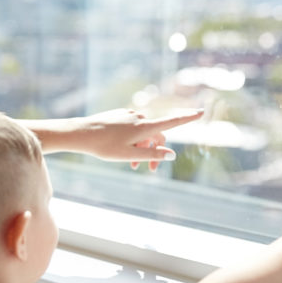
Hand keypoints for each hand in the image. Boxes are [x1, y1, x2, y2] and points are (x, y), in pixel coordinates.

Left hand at [65, 108, 203, 169]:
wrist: (80, 133)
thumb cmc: (104, 146)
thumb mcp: (129, 155)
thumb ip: (151, 155)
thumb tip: (171, 155)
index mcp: (144, 127)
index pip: (172, 122)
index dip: (188, 118)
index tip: (201, 112)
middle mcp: (140, 118)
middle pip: (157, 134)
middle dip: (156, 151)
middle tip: (150, 170)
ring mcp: (129, 116)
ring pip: (144, 133)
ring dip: (143, 148)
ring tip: (132, 165)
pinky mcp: (120, 116)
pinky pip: (133, 128)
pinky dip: (133, 141)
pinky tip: (122, 152)